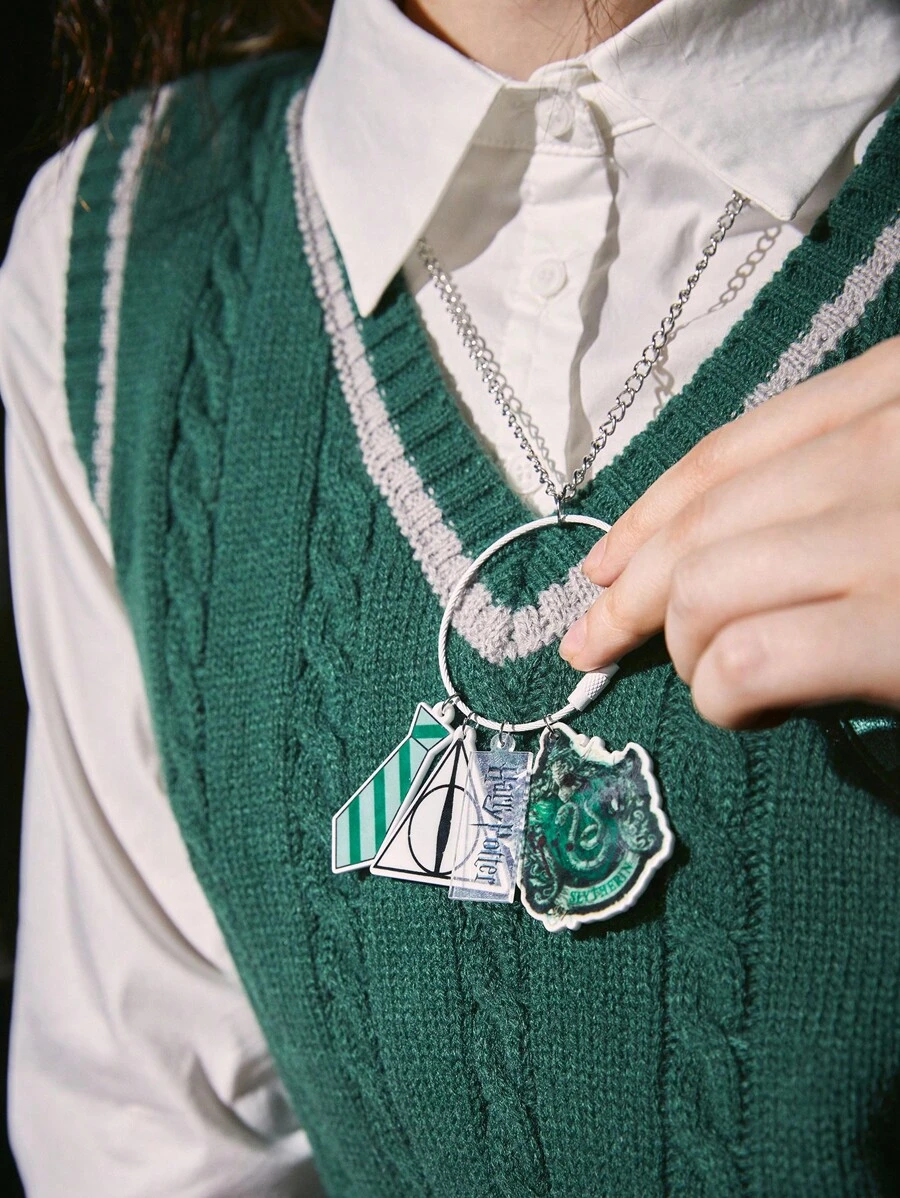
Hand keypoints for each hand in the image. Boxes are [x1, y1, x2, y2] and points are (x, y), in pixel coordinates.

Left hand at [559, 337, 899, 728]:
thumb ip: (839, 489)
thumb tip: (721, 557)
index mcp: (896, 390)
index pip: (731, 452)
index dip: (645, 515)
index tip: (600, 564)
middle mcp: (887, 443)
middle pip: (703, 520)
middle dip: (628, 595)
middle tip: (590, 645)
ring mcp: (892, 532)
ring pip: (703, 587)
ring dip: (685, 648)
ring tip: (721, 683)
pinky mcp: (898, 630)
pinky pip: (746, 660)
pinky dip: (725, 697)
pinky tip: (753, 709)